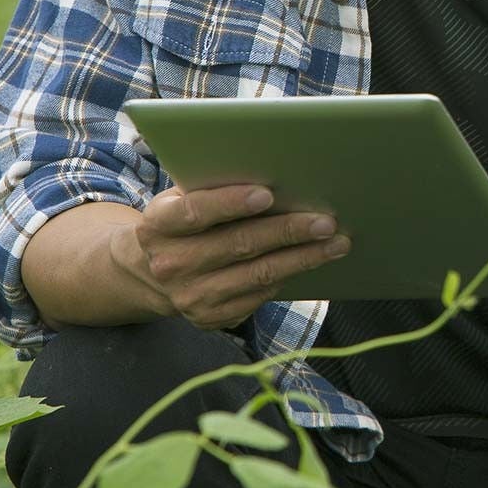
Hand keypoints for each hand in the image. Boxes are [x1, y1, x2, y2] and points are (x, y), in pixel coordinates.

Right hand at [115, 184, 350, 330]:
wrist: (150, 273)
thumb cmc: (183, 221)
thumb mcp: (182, 198)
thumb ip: (213, 186)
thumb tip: (275, 169)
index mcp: (159, 225)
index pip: (195, 212)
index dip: (230, 203)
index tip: (267, 194)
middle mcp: (171, 264)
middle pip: (239, 245)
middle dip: (288, 231)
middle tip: (326, 221)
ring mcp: (191, 296)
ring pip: (258, 274)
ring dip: (303, 258)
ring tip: (337, 242)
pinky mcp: (211, 318)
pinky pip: (260, 295)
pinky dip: (291, 275)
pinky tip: (314, 260)